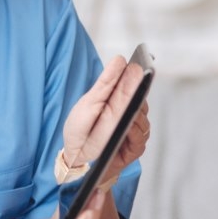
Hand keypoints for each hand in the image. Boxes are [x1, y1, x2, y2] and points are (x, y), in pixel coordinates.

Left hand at [60, 55, 149, 177]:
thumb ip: (106, 83)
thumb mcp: (89, 102)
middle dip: (138, 92)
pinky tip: (127, 126)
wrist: (74, 158)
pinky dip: (134, 131)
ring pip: (143, 118)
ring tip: (128, 109)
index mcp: (120, 100)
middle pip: (141, 100)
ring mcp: (134, 131)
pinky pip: (140, 137)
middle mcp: (130, 114)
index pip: (135, 84)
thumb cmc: (81, 130)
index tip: (138, 66)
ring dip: (136, 113)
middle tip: (137, 83)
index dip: (138, 75)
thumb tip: (120, 60)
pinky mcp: (135, 147)